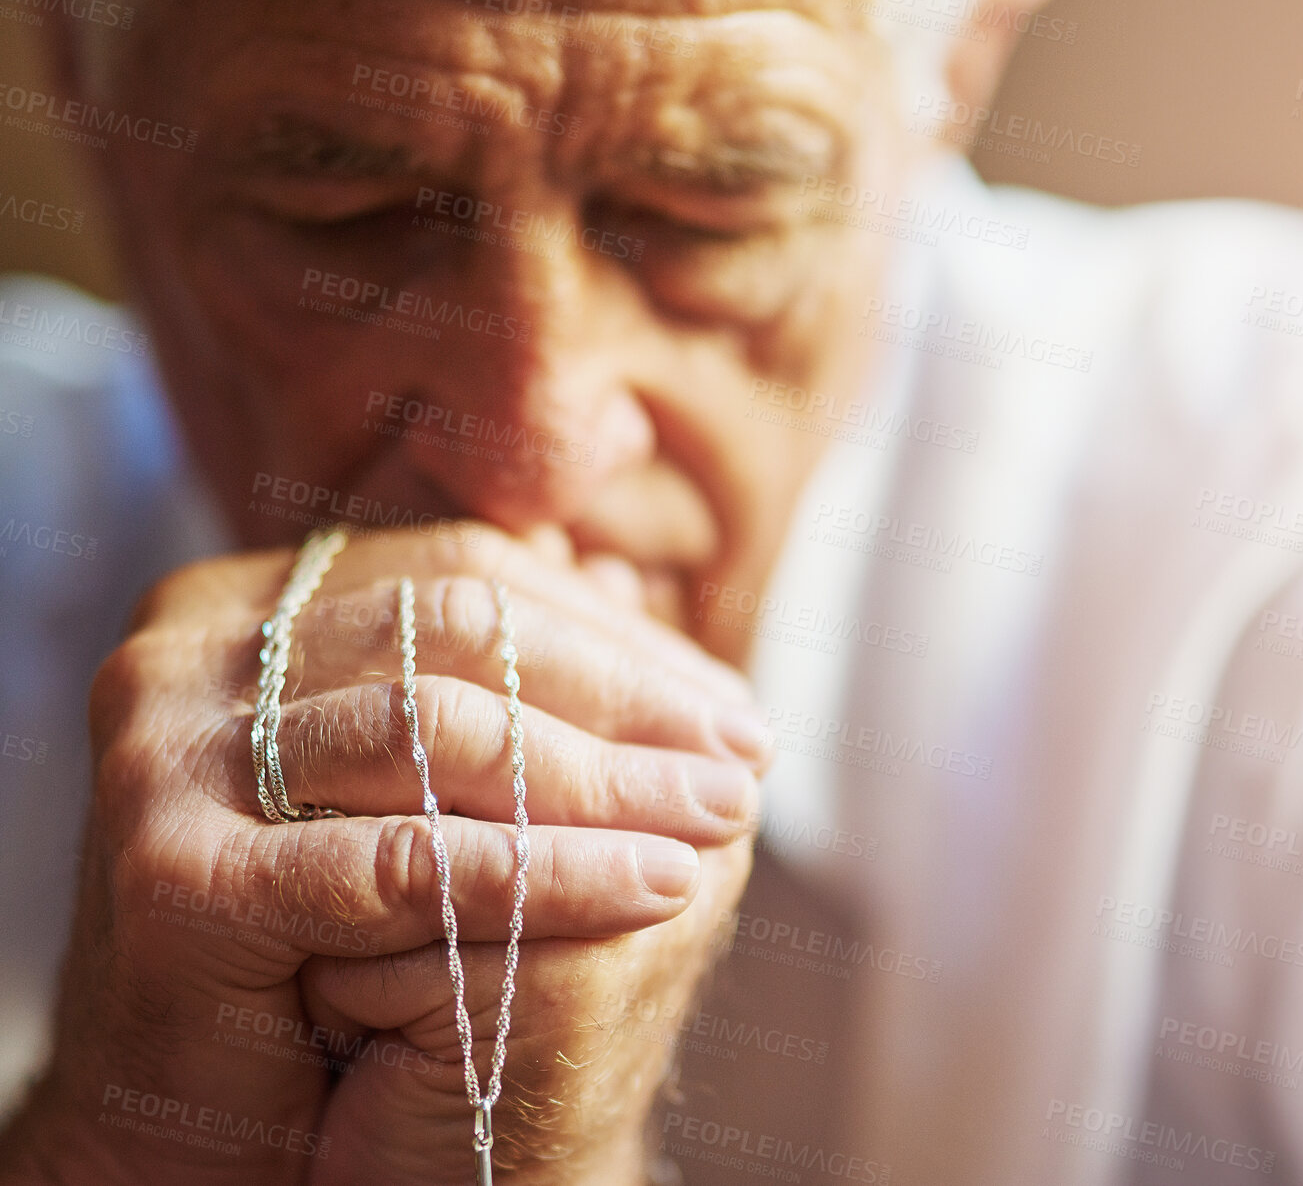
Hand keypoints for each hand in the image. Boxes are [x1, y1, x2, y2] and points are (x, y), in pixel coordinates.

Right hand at [0, 524, 767, 1184]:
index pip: (466, 574)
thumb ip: (499, 671)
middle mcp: (186, 648)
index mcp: (248, 598)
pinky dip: (550, 872)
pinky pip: (406, 862)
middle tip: (746, 756)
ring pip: (438, 731)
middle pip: (458, 629)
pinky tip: (659, 886)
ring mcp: (164, 751)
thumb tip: (635, 585)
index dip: (613, 634)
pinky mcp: (174, 875)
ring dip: (607, 779)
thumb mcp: (427, 779)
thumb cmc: (338, 936)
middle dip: (624, 696)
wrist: (211, 1121)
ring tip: (722, 817)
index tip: (729, 702)